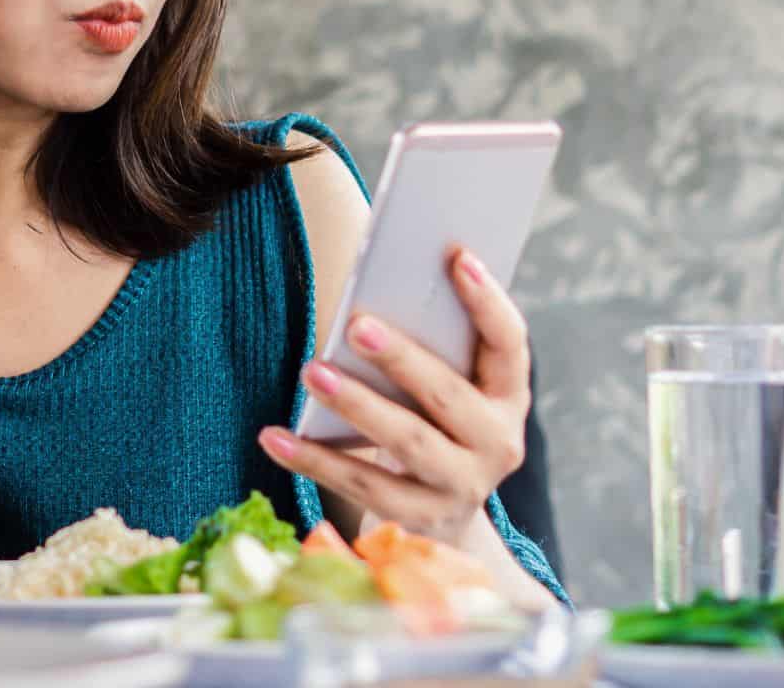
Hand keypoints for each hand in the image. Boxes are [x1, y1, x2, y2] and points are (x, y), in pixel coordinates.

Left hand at [259, 246, 531, 543]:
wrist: (445, 525)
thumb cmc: (434, 427)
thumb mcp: (448, 391)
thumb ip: (431, 350)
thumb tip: (373, 298)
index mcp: (508, 398)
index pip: (509, 344)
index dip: (487, 301)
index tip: (456, 258)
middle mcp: (497, 445)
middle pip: (449, 396)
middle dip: (403, 359)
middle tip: (358, 326)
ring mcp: (460, 487)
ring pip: (406, 442)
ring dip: (357, 404)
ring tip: (312, 371)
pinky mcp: (418, 520)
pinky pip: (361, 487)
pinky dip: (314, 460)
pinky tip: (274, 436)